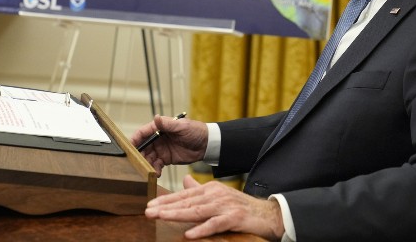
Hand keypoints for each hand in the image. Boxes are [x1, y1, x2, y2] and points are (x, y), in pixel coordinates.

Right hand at [131, 115, 207, 175]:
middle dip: (138, 156)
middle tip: (137, 164)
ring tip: (148, 171)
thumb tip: (156, 117)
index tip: (129, 148)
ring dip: (146, 165)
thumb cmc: (195, 130)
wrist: (207, 144)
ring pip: (148, 158)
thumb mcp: (181, 126)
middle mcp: (157, 139)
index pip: (142, 133)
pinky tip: (156, 174)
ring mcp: (161, 149)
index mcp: (159, 128)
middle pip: (142, 147)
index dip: (134, 140)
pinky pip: (156, 165)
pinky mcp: (165, 159)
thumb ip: (168, 124)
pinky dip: (154, 170)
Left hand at [146, 175, 284, 239]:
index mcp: (210, 189)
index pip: (183, 194)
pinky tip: (189, 234)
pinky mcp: (234, 218)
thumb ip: (200, 189)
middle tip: (148, 211)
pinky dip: (202, 229)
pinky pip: (215, 224)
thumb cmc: (240, 206)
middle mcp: (215, 195)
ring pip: (197, 210)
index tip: (150, 204)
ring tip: (162, 217)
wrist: (267, 213)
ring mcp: (225, 206)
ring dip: (178, 214)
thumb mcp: (218, 194)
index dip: (166, 199)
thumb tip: (185, 182)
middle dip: (166, 206)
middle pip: (187, 201)